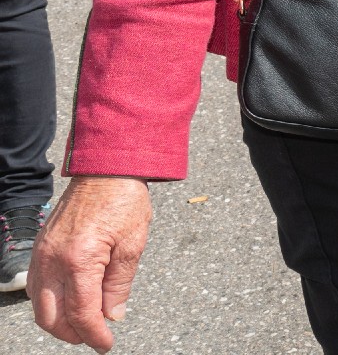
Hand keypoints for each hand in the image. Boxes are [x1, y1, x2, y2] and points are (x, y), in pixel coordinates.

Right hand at [30, 176, 152, 352]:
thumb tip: (112, 316)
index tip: (105, 345)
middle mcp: (53, 261)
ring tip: (84, 323)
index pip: (82, 313)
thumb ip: (120, 285)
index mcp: (80, 261)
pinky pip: (36, 287)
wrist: (106, 168)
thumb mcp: (133, 245)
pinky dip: (49, 302)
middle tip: (95, 336)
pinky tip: (68, 302)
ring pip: (39, 305)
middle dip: (73, 333)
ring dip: (58, 321)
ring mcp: (41, 254)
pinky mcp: (39, 248)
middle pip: (52, 317)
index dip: (94, 335)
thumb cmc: (124, 201)